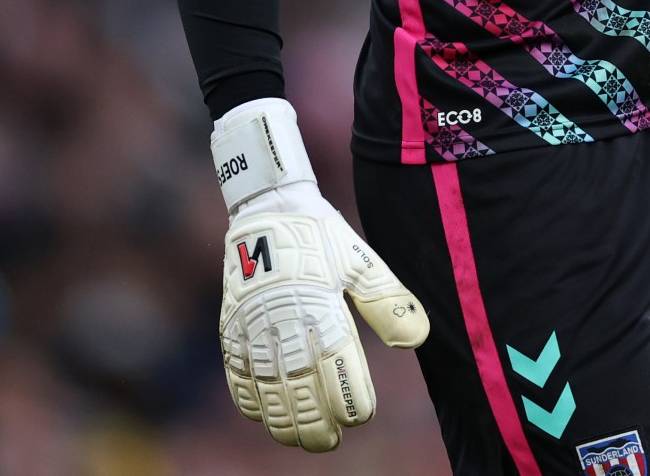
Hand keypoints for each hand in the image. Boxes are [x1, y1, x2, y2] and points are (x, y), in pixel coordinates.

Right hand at [212, 98, 429, 451]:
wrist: (268, 208)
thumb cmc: (322, 236)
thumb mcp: (361, 261)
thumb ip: (388, 301)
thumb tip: (418, 340)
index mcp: (319, 301)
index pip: (336, 362)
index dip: (348, 396)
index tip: (361, 416)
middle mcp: (283, 317)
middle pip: (297, 384)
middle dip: (315, 421)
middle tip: (330, 442)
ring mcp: (253, 323)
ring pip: (265, 385)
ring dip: (282, 418)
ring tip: (300, 439)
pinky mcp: (232, 324)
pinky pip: (236, 370)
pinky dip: (247, 398)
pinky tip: (263, 415)